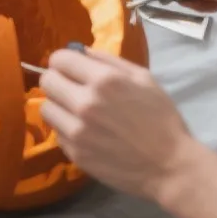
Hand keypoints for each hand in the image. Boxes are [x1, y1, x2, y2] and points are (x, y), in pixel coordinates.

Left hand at [39, 47, 201, 202]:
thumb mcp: (144, 79)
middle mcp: (85, 103)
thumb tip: (80, 50)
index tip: (72, 69)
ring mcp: (77, 131)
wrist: (170, 166)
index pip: (59, 59)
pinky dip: (66, 129)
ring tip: (77, 112)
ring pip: (46, 107)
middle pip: (46, 81)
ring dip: (59, 106)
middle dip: (58, 80)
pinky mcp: (74, 153)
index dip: (64, 62)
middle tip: (72, 89)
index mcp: (104, 80)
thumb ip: (109, 61)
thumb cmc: (162, 119)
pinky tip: (86, 132)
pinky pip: (57, 132)